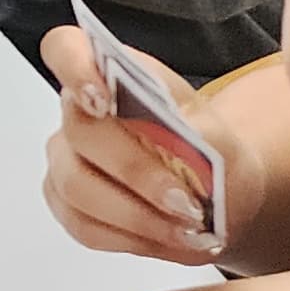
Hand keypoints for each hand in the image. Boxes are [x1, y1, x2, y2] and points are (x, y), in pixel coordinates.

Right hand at [37, 23, 243, 263]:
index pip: (65, 50)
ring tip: (187, 232)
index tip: (101, 98)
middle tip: (186, 203)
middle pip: (81, 131)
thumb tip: (176, 136)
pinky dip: (132, 239)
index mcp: (111, 74)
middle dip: (136, 172)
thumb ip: (202, 133)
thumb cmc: (213, 155)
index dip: (72, 68)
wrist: (218, 193)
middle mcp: (77, 112)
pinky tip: (167, 240)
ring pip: (78, 187)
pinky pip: (85, 226)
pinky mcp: (66, 204)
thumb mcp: (224, 140)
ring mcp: (66, 159)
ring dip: (137, 216)